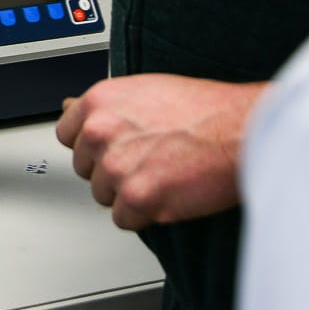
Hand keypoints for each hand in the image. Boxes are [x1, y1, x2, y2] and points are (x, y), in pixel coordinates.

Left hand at [53, 75, 267, 230]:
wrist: (240, 129)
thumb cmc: (206, 109)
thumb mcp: (146, 89)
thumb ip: (108, 106)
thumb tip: (70, 107)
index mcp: (100, 101)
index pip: (67, 134)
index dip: (92, 146)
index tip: (108, 150)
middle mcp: (100, 131)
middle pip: (85, 168)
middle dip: (111, 171)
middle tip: (147, 163)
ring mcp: (116, 165)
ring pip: (104, 196)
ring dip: (129, 194)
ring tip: (162, 176)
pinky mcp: (137, 197)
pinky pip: (124, 220)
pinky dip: (144, 216)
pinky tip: (167, 195)